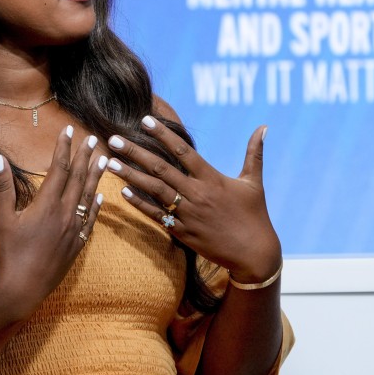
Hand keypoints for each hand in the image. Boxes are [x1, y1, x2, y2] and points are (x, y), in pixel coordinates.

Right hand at [0, 125, 106, 314]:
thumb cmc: (6, 255)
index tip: (69, 131)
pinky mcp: (76, 247)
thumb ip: (3, 187)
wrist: (20, 291)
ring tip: (103, 160)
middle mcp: (64, 215)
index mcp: (46, 205)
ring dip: (95, 178)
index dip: (64, 148)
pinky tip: (101, 199)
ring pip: (88, 198)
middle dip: (85, 157)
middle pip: (78, 179)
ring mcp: (73, 231)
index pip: (58, 169)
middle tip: (92, 139)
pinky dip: (96, 207)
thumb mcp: (2, 219)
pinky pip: (90, 222)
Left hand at [106, 117, 280, 282]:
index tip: (145, 120)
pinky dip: (139, 203)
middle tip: (113, 139)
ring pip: (153, 190)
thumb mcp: (254, 182)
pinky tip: (122, 192)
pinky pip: (156, 215)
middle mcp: (197, 194)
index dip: (163, 134)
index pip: (183, 151)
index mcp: (212, 178)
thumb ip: (254, 153)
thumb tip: (264, 126)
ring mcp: (188, 214)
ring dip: (130, 175)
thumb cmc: (255, 215)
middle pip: (161, 168)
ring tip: (110, 162)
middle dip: (135, 152)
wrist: (254, 254)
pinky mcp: (182, 232)